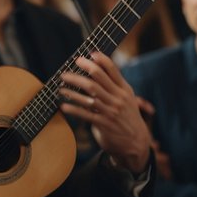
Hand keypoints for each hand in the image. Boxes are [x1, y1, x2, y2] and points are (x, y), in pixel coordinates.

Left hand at [58, 52, 150, 172]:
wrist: (136, 142)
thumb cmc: (127, 116)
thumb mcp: (127, 99)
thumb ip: (114, 85)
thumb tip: (95, 68)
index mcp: (124, 90)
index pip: (113, 70)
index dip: (101, 60)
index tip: (89, 54)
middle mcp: (118, 99)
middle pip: (97, 80)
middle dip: (82, 72)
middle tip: (68, 68)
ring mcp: (111, 111)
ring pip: (89, 96)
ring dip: (72, 91)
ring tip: (60, 86)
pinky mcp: (104, 124)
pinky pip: (85, 114)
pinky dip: (73, 109)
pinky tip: (63, 106)